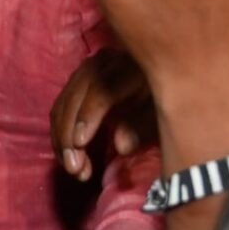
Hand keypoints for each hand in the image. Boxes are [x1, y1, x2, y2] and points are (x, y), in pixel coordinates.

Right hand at [52, 47, 155, 179]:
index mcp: (130, 65)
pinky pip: (61, 106)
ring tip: (73, 168)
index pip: (102, 90)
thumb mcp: (162, 111)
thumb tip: (120, 146)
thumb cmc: (167, 96)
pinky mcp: (78, 79)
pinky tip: (68, 154)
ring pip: (64, 103)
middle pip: (76, 97)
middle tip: (74, 168)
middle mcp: (105, 61)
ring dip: (61, 138)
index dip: (88, 116)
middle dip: (69, 134)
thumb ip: (143, 126)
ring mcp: (89, 68)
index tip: (80, 143)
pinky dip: (60, 132)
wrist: (168, 73)